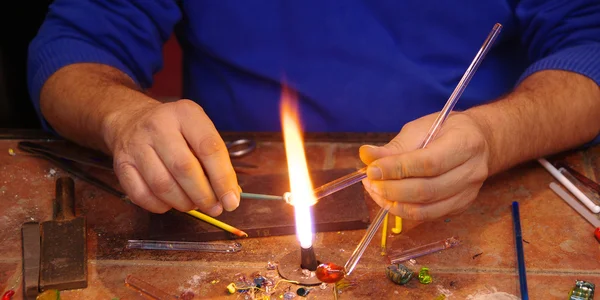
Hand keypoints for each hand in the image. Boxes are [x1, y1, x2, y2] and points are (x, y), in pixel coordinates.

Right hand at [104, 99, 238, 215]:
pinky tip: (171, 203)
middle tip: (214, 208)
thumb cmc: (176, 131)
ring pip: (162, 185)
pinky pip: (142, 195)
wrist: (131, 119)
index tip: (231, 201)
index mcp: (185, 114)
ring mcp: (136, 145)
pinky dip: (161, 206)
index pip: (209, 148)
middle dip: (204, 195)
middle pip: (184, 168)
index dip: (223, 179)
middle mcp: (158, 126)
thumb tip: (230, 195)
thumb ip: (217, 161)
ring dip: (184, 203)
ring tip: (194, 205)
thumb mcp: (199, 132)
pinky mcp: (121, 164)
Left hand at [359, 112, 490, 220]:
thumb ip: (394, 146)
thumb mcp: (420, 129)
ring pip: (426, 209)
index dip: (397, 169)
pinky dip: (404, 211)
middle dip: (392, 189)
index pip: (428, 163)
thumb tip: (365, 155)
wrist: (477, 141)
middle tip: (370, 182)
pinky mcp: (460, 207)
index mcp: (465, 143)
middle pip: (427, 190)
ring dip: (394, 203)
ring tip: (376, 190)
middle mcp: (472, 171)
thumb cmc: (445, 131)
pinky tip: (389, 199)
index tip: (372, 169)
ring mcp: (468, 193)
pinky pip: (428, 216)